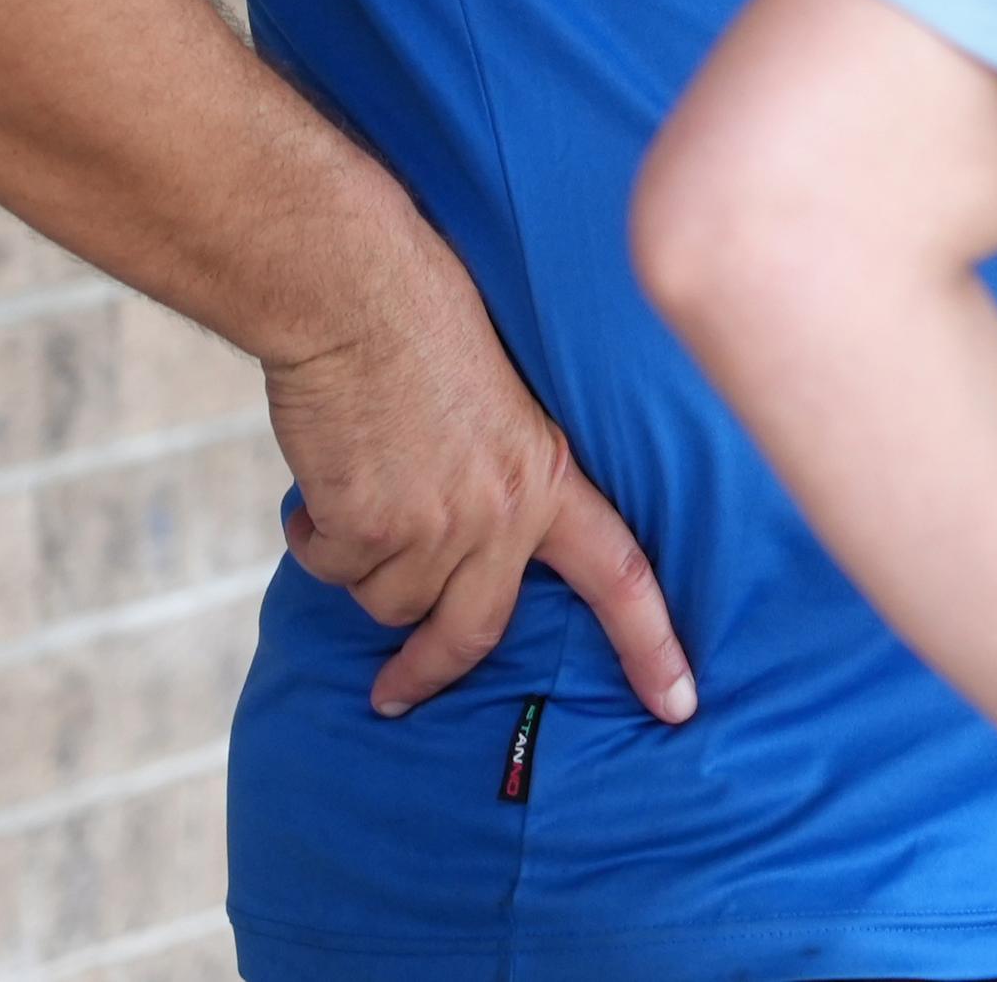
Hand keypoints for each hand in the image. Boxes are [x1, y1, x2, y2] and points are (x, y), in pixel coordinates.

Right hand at [266, 256, 696, 724]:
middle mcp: (503, 514)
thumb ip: (497, 480)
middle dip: (428, 672)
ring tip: (350, 486)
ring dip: (356, 560)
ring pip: (385, 600)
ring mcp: (436, 527)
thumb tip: (454, 546)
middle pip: (472, 631)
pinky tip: (320, 482)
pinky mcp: (369, 529)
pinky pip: (331, 568)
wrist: (358, 292)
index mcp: (550, 477)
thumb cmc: (421, 327)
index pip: (620, 574)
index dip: (651, 644)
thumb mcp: (498, 407)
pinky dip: (316, 536)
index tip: (680, 705)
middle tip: (395, 696)